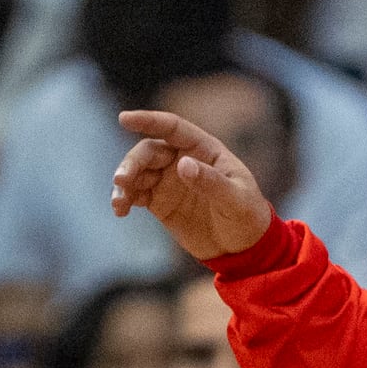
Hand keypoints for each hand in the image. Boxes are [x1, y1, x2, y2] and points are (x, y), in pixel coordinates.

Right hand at [111, 112, 273, 262]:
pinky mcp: (160, 202)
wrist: (243, 248)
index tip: (124, 118)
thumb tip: (183, 164)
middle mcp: (182, 159)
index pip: (172, 128)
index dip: (148, 120)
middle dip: (132, 163)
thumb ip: (212, 182)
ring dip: (124, 183)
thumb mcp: (236, 200)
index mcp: (204, 149)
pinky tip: (120, 211)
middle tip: (121, 181)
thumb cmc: (247, 216)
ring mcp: (169, 180)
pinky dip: (124, 200)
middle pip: (148, 151)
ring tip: (119, 203)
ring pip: (137, 172)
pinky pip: (136, 194)